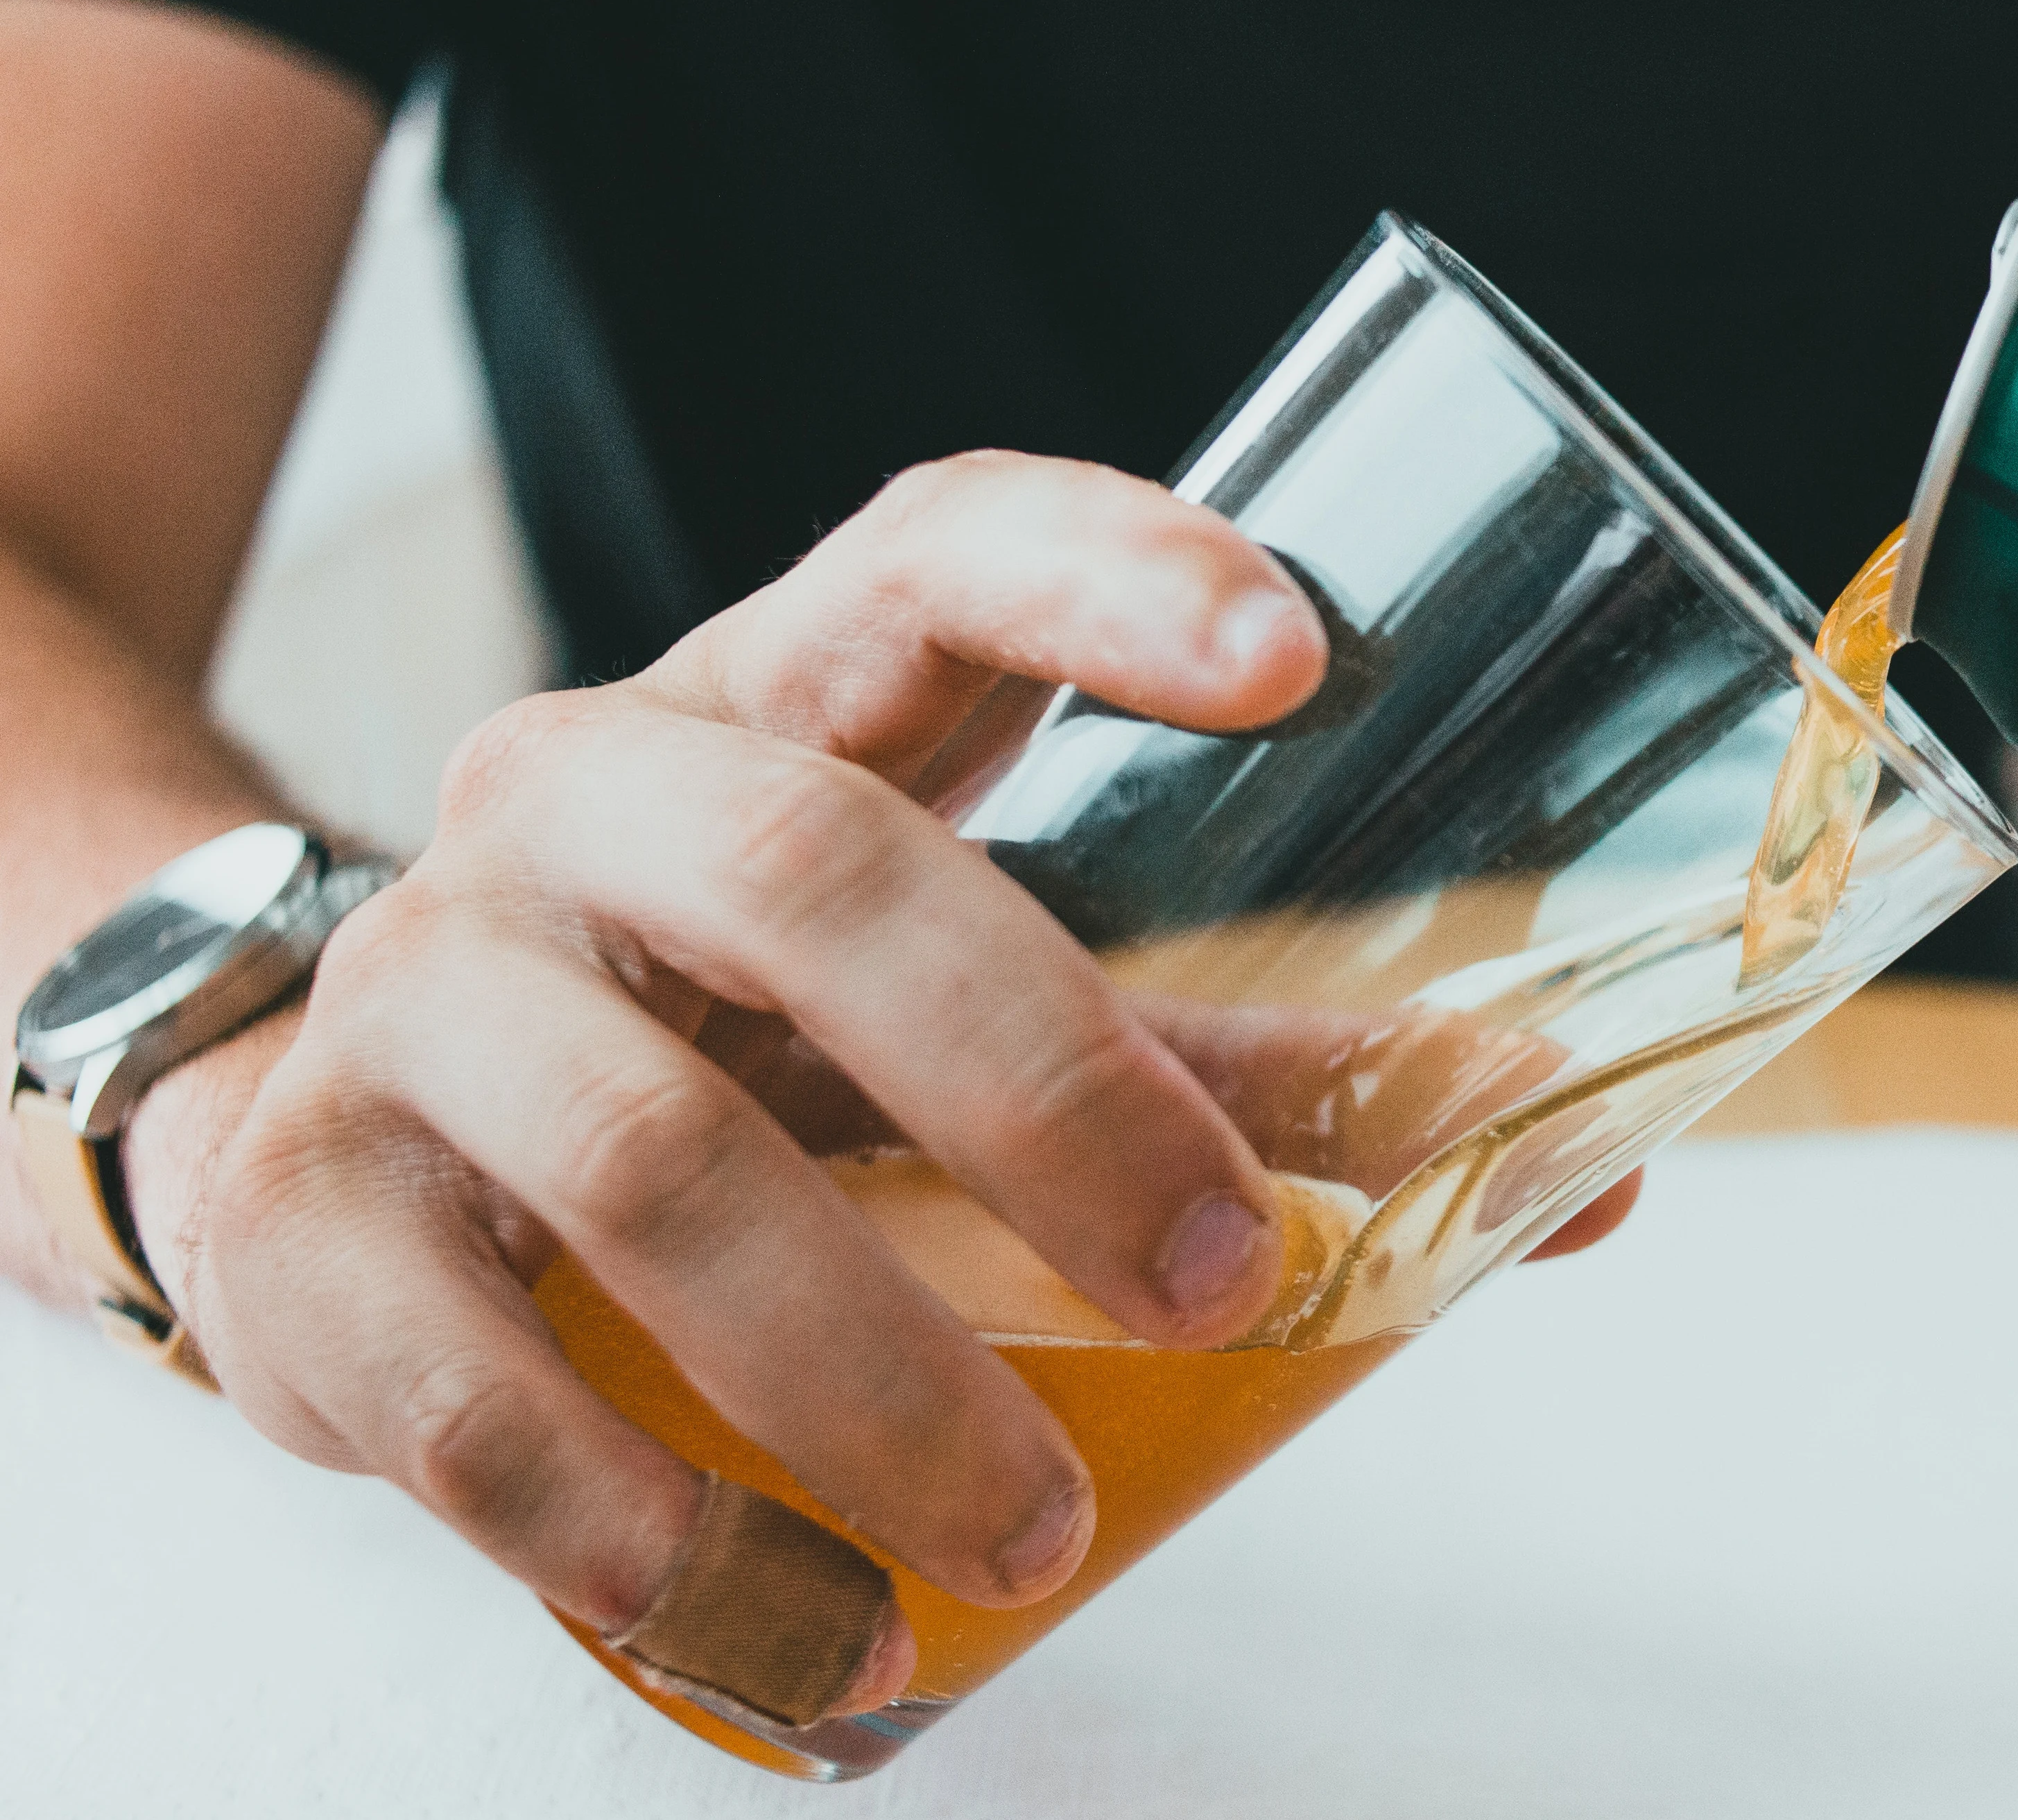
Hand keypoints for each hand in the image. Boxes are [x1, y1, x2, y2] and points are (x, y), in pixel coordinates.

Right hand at [104, 452, 1629, 1717]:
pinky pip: (482, 1402)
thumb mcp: (954, 993)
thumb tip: (1558, 1163)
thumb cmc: (729, 1037)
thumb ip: (1242, 1062)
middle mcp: (572, 800)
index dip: (1105, 573)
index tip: (1296, 649)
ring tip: (1040, 1530)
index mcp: (775, 700)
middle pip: (813, 868)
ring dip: (879, 1374)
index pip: (933, 557)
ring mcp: (413, 1001)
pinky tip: (820, 1621)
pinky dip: (674, 1537)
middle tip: (1228, 1274)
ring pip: (651, 1163)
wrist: (320, 1133)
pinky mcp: (297, 1227)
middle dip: (1051, 1084)